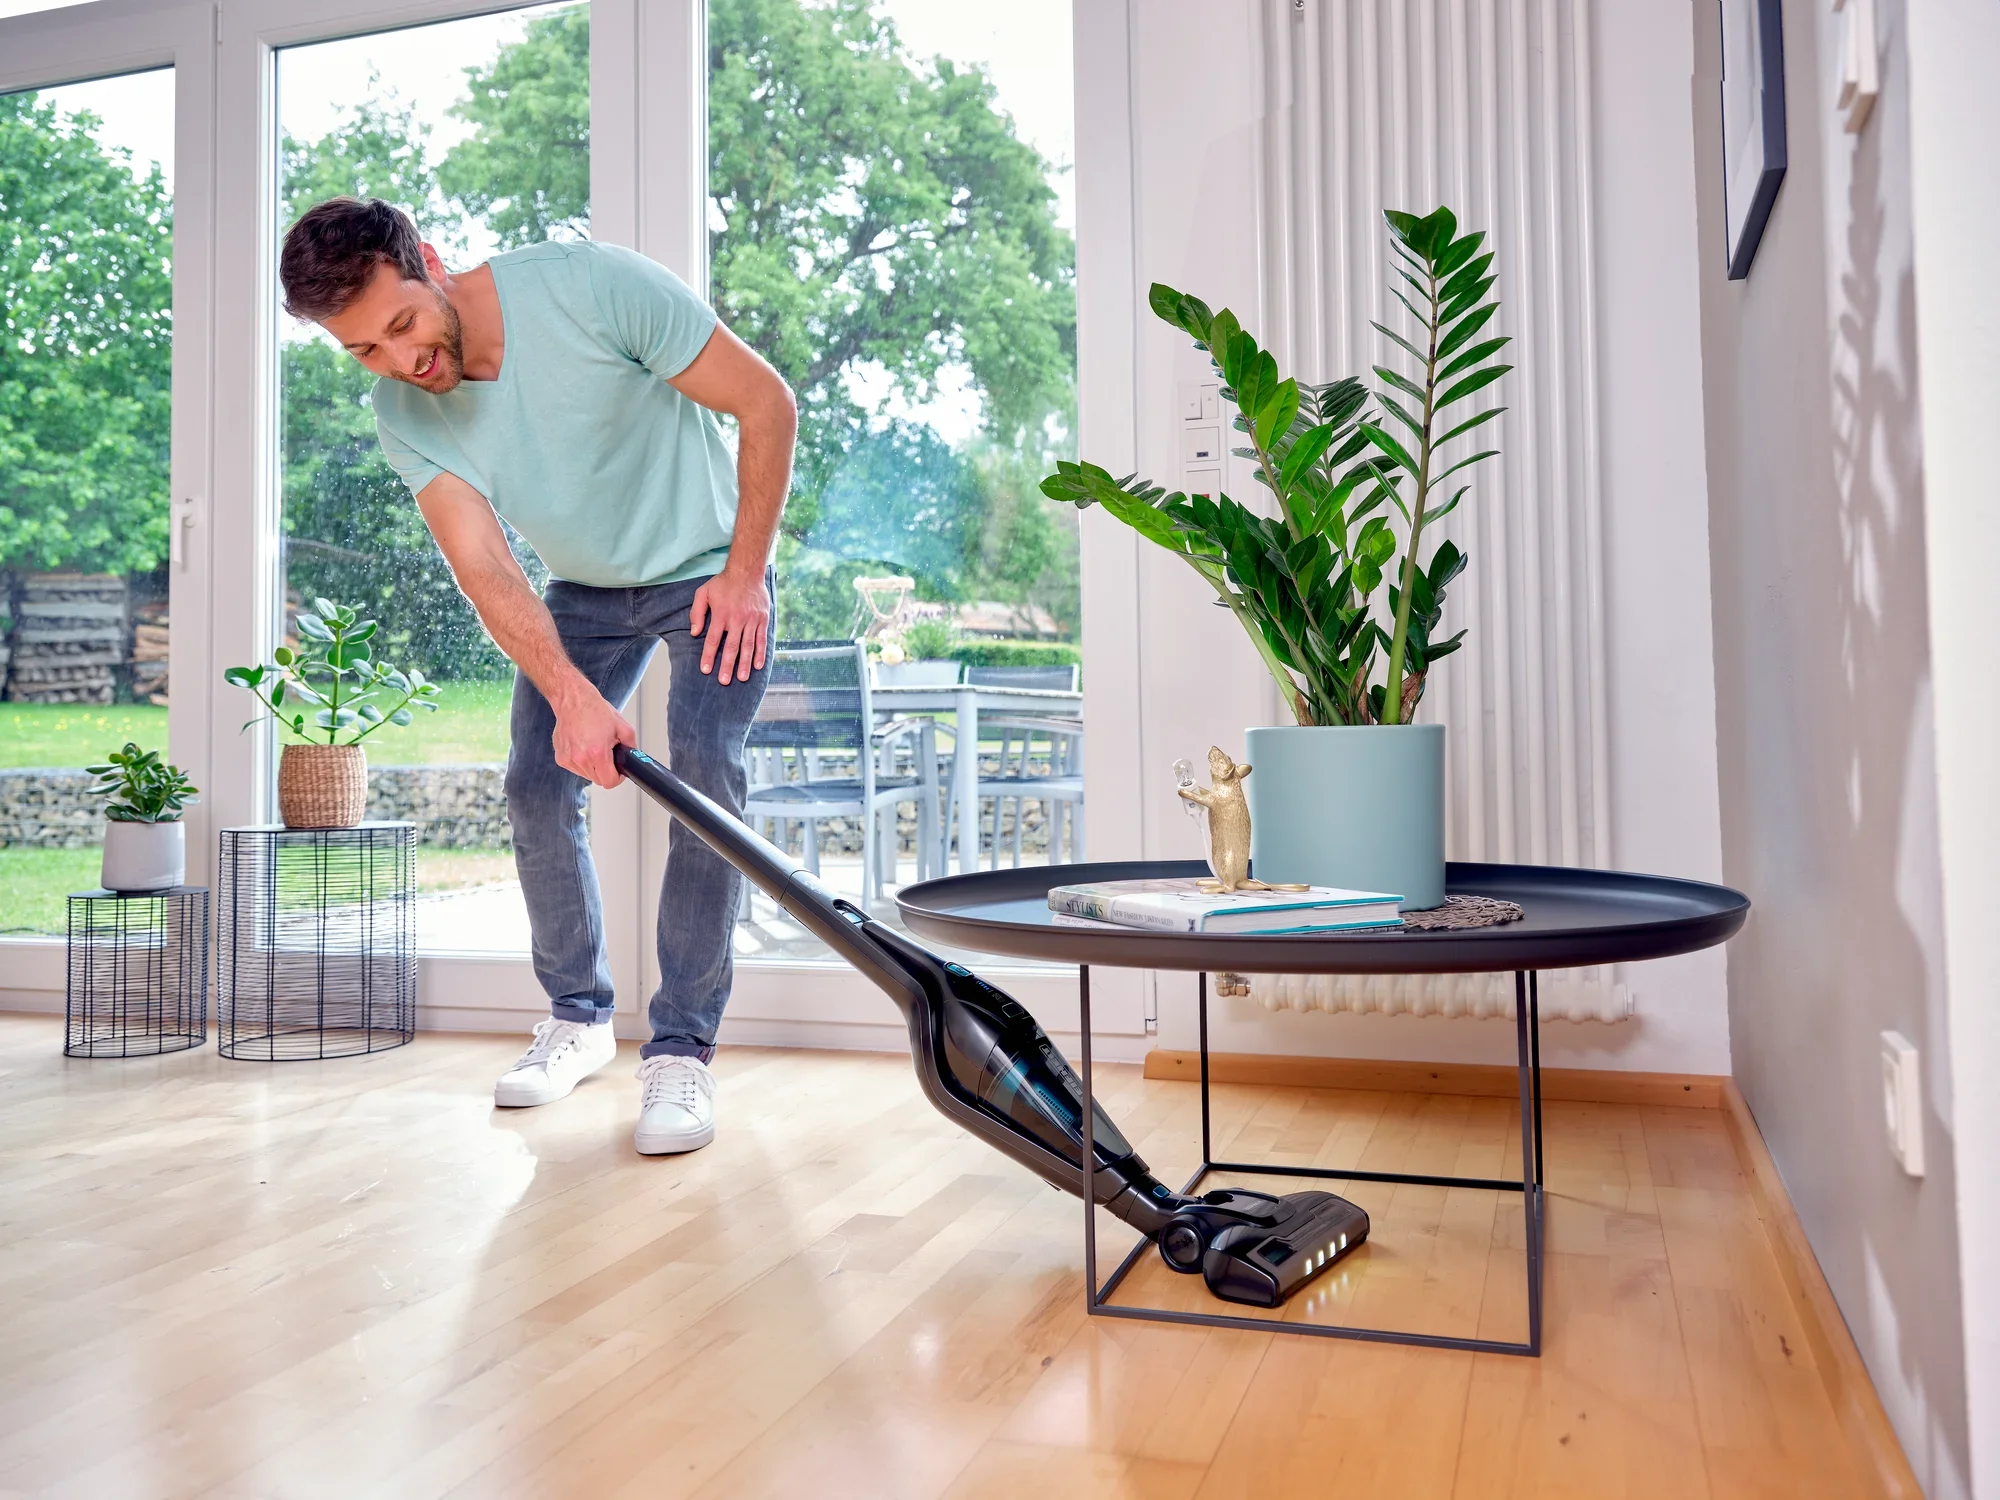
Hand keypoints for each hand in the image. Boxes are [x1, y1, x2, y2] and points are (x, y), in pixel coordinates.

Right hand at [551, 686, 636, 788]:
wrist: (574, 701)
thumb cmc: (595, 710)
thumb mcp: (623, 727)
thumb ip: (631, 747)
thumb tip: (633, 759)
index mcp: (597, 753)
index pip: (609, 782)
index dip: (617, 778)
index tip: (617, 771)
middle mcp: (580, 758)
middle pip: (598, 780)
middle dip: (605, 770)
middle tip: (607, 754)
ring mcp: (568, 759)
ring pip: (586, 775)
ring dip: (593, 766)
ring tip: (594, 747)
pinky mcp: (560, 758)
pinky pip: (576, 768)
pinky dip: (581, 762)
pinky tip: (583, 746)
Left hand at [689, 567, 770, 685]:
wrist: (747, 571)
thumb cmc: (723, 583)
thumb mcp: (703, 593)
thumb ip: (697, 612)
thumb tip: (694, 633)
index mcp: (721, 614)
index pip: (713, 639)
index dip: (709, 656)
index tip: (706, 670)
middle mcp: (737, 618)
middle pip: (731, 646)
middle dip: (727, 665)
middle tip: (724, 681)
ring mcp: (751, 619)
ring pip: (748, 645)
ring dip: (745, 663)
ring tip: (742, 678)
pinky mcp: (762, 619)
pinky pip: (762, 638)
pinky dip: (760, 653)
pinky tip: (757, 665)